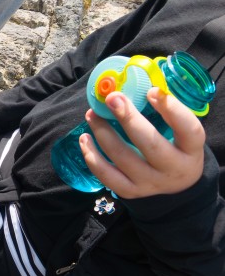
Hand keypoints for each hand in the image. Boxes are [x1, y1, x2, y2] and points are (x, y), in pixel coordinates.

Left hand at [81, 89, 205, 198]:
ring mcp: (150, 183)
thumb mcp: (181, 133)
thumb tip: (138, 84)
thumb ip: (166, 111)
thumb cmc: (176, 148)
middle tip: (112, 98)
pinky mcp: (130, 191)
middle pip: (150, 144)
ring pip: (123, 158)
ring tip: (92, 114)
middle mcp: (173, 169)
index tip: (151, 91)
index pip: (189, 130)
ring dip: (103, 133)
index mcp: (191, 149)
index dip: (172, 110)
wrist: (177, 185)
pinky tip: (85, 138)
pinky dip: (92, 156)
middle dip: (128, 118)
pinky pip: (106, 175)